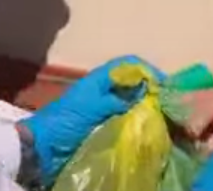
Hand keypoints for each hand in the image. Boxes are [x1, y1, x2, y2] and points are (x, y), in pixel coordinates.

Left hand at [21, 55, 164, 183]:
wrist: (43, 147)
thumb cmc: (65, 121)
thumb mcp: (93, 107)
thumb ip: (119, 99)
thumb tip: (147, 95)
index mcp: (100, 79)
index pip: (130, 65)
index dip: (149, 70)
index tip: (166, 86)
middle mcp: (105, 90)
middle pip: (135, 83)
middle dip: (152, 90)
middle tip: (169, 104)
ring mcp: (105, 108)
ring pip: (134, 101)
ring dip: (148, 107)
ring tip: (164, 118)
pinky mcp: (105, 125)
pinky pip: (128, 119)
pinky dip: (140, 122)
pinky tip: (150, 129)